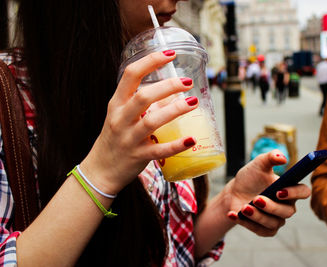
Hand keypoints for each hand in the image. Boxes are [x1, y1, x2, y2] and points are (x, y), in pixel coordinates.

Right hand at [80, 51, 197, 194]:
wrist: (100, 170)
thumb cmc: (115, 139)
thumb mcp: (122, 116)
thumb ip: (142, 103)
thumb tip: (172, 92)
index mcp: (117, 104)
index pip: (131, 75)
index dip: (151, 61)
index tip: (170, 54)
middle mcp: (120, 119)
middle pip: (143, 96)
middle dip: (167, 86)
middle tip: (187, 82)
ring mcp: (128, 138)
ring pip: (152, 121)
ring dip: (175, 110)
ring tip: (193, 102)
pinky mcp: (138, 156)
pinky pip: (159, 150)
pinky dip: (176, 145)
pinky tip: (191, 140)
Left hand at [225, 150, 310, 235]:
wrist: (234, 193)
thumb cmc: (250, 178)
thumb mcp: (258, 164)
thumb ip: (270, 157)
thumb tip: (282, 157)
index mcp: (289, 188)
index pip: (303, 192)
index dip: (295, 193)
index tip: (279, 190)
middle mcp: (286, 206)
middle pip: (287, 211)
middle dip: (271, 206)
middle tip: (256, 198)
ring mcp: (277, 219)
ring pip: (272, 223)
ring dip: (257, 216)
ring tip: (244, 207)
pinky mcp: (266, 230)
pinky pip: (260, 231)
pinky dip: (246, 223)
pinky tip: (234, 214)